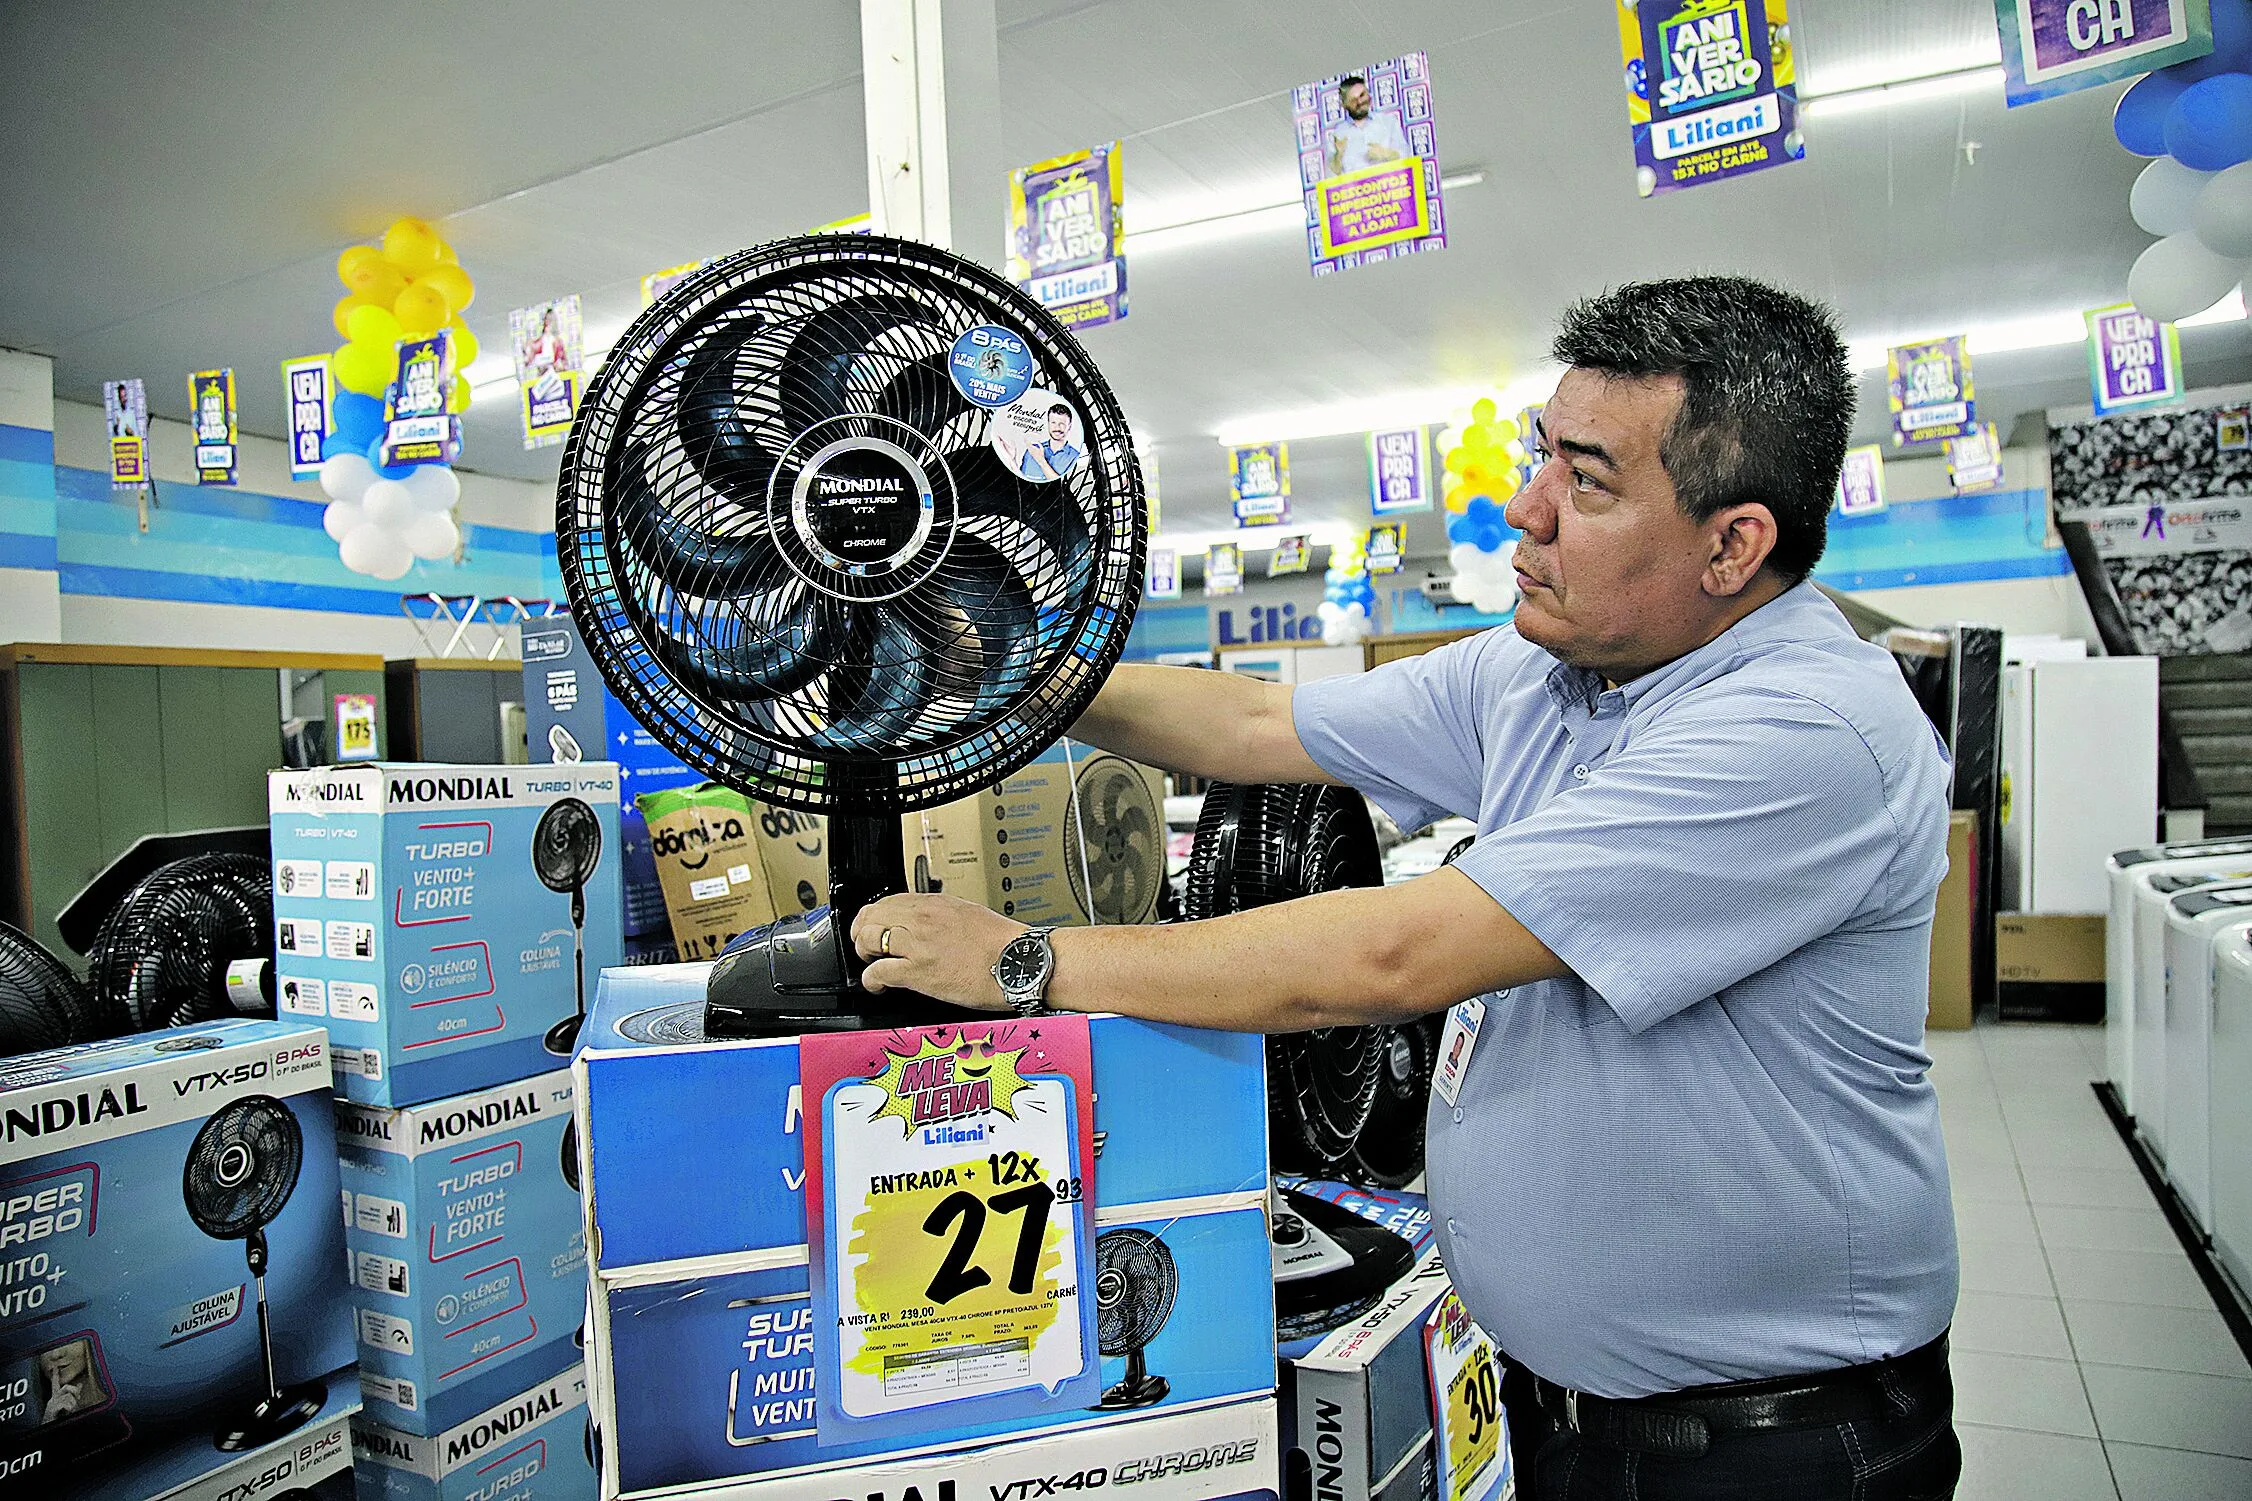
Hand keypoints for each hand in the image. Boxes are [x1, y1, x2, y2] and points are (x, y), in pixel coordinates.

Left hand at [849, 893, 1025, 1010]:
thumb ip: (944, 917)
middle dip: (863, 931)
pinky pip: (878, 971)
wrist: (1020, 963)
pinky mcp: (918, 972)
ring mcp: (918, 944)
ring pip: (870, 939)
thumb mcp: (970, 915)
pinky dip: (871, 979)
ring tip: (872, 962)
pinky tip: (877, 984)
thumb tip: (929, 925)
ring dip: (865, 952)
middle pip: (872, 916)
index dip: (876, 916)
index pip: (888, 901)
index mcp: (936, 904)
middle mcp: (923, 920)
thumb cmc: (1005, 945)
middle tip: (866, 945)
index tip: (877, 926)